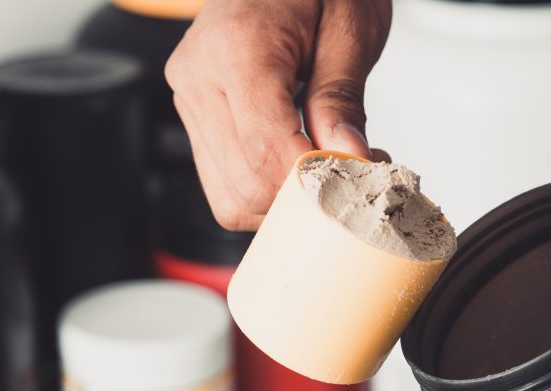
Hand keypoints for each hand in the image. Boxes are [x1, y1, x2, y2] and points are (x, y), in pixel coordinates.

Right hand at [165, 0, 391, 229]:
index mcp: (234, 47)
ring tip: (330, 172)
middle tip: (357, 173)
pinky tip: (302, 168)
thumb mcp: (349, 28)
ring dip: (286, 203)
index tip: (361, 176)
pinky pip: (226, 185)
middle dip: (305, 196)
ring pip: (231, 198)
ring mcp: (189, 101)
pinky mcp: (194, 118)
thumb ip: (342, 98)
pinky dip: (268, 192)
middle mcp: (197, 78)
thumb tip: (351, 160)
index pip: (265, 148)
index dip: (314, 179)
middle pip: (246, 184)